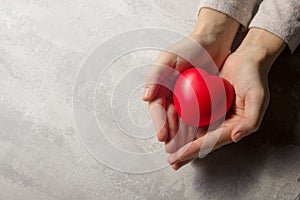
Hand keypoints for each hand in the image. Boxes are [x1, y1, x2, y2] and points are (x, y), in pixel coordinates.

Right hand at [143, 8, 239, 163]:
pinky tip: (198, 140)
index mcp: (161, 88)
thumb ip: (156, 75)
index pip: (157, 109)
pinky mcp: (201, 103)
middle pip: (169, 120)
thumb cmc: (189, 47)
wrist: (212, 43)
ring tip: (184, 151)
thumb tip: (145, 97)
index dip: (159, 123)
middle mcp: (171, 96)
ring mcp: (186, 101)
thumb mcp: (168, 57)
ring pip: (182, 123)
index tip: (162, 136)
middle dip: (170, 136)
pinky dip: (197, 129)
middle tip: (173, 150)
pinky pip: (198, 118)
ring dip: (182, 137)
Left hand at [168, 28, 285, 169]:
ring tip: (171, 153)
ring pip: (198, 134)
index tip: (181, 155)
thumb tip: (236, 137)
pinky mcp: (209, 108)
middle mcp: (225, 124)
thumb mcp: (257, 97)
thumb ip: (251, 120)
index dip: (196, 149)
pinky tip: (174, 133)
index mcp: (236, 126)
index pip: (213, 141)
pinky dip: (185, 128)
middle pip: (204, 142)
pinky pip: (196, 120)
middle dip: (188, 153)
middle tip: (173, 162)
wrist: (247, 61)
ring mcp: (216, 117)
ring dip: (184, 144)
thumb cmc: (254, 77)